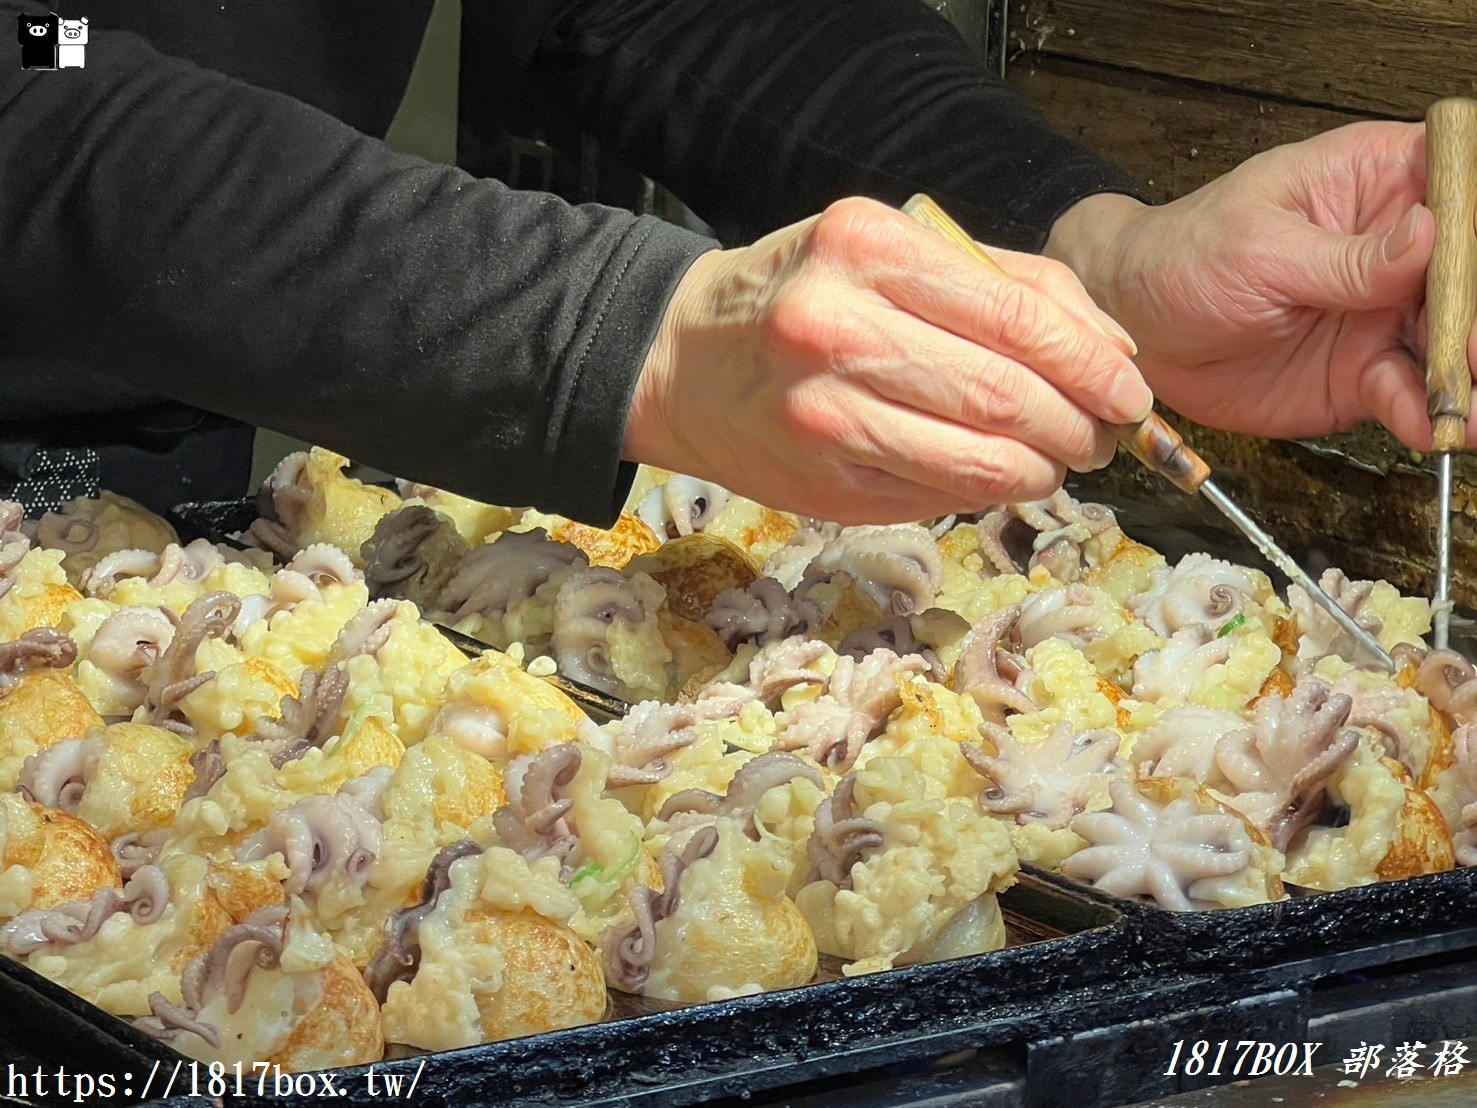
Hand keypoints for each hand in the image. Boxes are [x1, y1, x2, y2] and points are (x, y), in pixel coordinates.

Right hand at [625, 197, 1151, 523]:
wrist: (684, 361)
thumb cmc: (802, 296)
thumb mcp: (890, 250)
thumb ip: (1003, 282)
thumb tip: (1112, 348)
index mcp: (867, 247)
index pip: (1018, 314)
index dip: (1092, 363)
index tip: (1128, 390)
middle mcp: (839, 327)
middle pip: (1006, 394)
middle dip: (1078, 424)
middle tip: (1101, 434)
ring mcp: (826, 412)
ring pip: (981, 461)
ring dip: (1043, 469)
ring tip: (1057, 459)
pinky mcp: (823, 481)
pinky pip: (939, 496)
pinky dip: (988, 491)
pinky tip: (997, 474)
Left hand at [1050, 121, 1476, 450]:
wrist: (1134, 326)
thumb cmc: (1183, 256)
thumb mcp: (1259, 246)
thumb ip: (1347, 257)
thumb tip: (1429, 235)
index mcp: (1379, 182)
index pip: (1461, 184)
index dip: (1472, 223)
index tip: (1470, 268)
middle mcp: (1397, 250)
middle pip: (1467, 276)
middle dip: (1474, 318)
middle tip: (1473, 352)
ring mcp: (1384, 314)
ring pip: (1450, 342)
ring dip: (1463, 376)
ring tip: (1469, 408)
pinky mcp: (1361, 372)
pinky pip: (1407, 394)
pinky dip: (1424, 413)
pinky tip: (1432, 425)